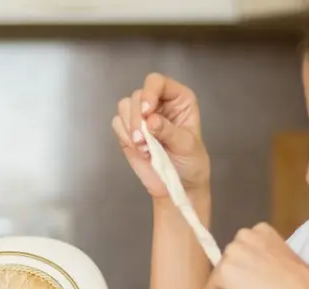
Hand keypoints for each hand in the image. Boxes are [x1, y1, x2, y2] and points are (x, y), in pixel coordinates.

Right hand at [112, 73, 211, 198]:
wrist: (179, 185)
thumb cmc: (191, 162)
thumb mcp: (187, 145)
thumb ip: (169, 131)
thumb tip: (151, 121)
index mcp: (177, 98)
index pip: (157, 82)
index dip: (149, 93)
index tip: (147, 113)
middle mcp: (158, 102)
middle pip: (137, 95)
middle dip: (137, 119)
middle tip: (145, 141)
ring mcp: (141, 116)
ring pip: (124, 107)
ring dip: (130, 128)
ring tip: (145, 148)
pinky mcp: (129, 130)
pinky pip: (117, 123)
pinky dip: (125, 136)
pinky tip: (139, 150)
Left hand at [204, 224, 308, 288]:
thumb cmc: (302, 287)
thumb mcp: (282, 267)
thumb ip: (263, 269)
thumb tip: (249, 286)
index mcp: (262, 231)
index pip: (243, 255)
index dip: (248, 276)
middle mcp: (243, 236)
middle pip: (230, 266)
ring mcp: (231, 253)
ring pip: (219, 280)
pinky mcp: (222, 272)